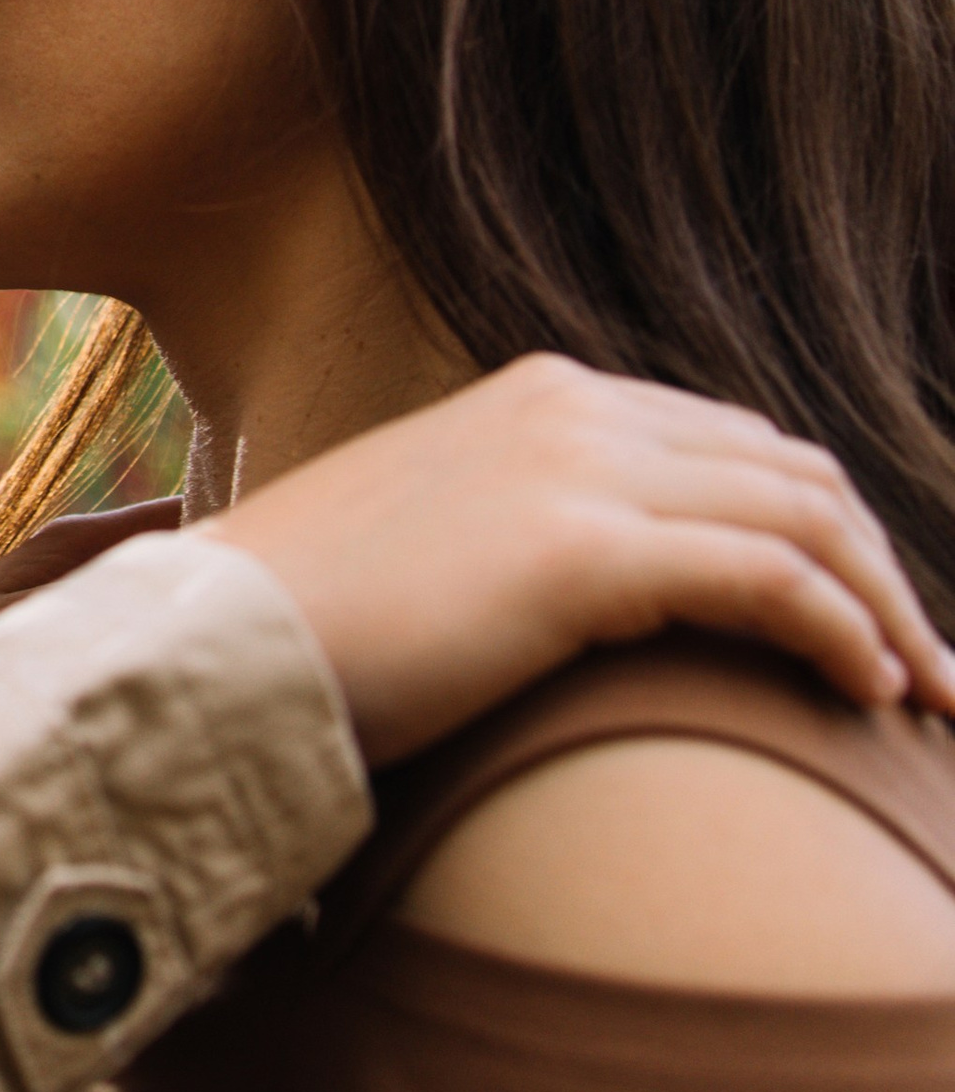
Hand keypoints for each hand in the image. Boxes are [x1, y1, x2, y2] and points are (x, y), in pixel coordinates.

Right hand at [210, 358, 954, 763]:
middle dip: (874, 564)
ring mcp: (580, 470)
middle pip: (790, 468)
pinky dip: (845, 633)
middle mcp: (572, 408)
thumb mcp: (428, 554)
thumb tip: (567, 614)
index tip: (862, 616)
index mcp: (537, 396)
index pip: (729, 443)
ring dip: (886, 607)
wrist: (209, 652)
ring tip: (922, 692)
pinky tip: (873, 694)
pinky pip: (772, 582)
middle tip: (922, 662)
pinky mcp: (585, 551)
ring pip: (806, 518)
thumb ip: (517, 547)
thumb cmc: (298, 633)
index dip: (818, 527)